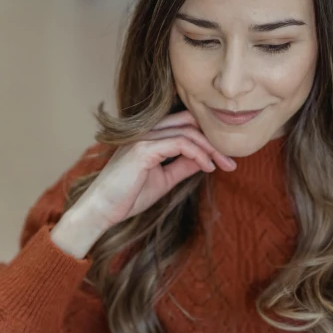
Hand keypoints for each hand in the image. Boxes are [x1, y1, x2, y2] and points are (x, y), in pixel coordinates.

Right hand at [51, 110, 235, 257]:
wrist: (101, 210)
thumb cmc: (127, 197)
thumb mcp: (164, 180)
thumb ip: (183, 166)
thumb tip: (206, 160)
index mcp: (149, 135)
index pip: (185, 124)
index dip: (207, 138)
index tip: (224, 159)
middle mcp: (146, 130)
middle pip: (189, 122)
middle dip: (214, 140)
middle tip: (231, 162)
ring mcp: (143, 137)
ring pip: (188, 131)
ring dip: (210, 149)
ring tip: (224, 166)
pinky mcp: (143, 149)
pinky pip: (180, 143)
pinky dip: (198, 154)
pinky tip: (208, 167)